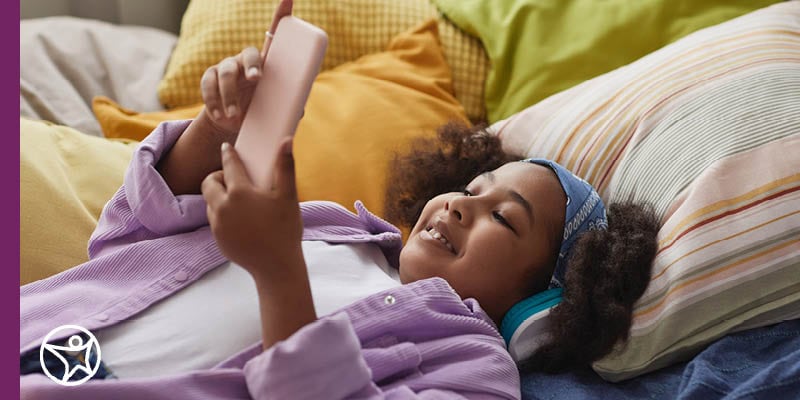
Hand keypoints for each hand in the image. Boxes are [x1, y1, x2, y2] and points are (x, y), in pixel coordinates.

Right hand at [198, 0, 293, 136]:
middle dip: (252, 65)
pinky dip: (214, 102)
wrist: (232, 123)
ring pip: (226, 72)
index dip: (281, 16)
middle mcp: (246, 60)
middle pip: (249, 53)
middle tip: (256, 79)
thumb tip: (299, 109)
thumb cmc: (259, 111)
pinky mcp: (209, 78)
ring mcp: (226, 67)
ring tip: (235, 114)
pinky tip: (220, 115)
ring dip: (230, 95)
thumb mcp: (275, 108)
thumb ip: (287, 106)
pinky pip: (208, 85)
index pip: (275, 35)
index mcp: (266, 63)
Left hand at [201, 138, 303, 279]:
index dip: (228, 154)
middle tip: (233, 180)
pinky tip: (241, 221)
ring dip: (220, 197)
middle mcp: (222, 207)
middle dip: (218, 177)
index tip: (226, 148)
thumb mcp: (288, 196)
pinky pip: (215, 220)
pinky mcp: (217, 239)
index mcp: (239, 193)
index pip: (229, 166)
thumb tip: (286, 141)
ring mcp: (218, 225)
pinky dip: (223, 215)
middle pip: (209, 183)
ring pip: (210, 202)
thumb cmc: (285, 230)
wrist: (276, 267)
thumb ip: (285, 167)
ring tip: (239, 201)